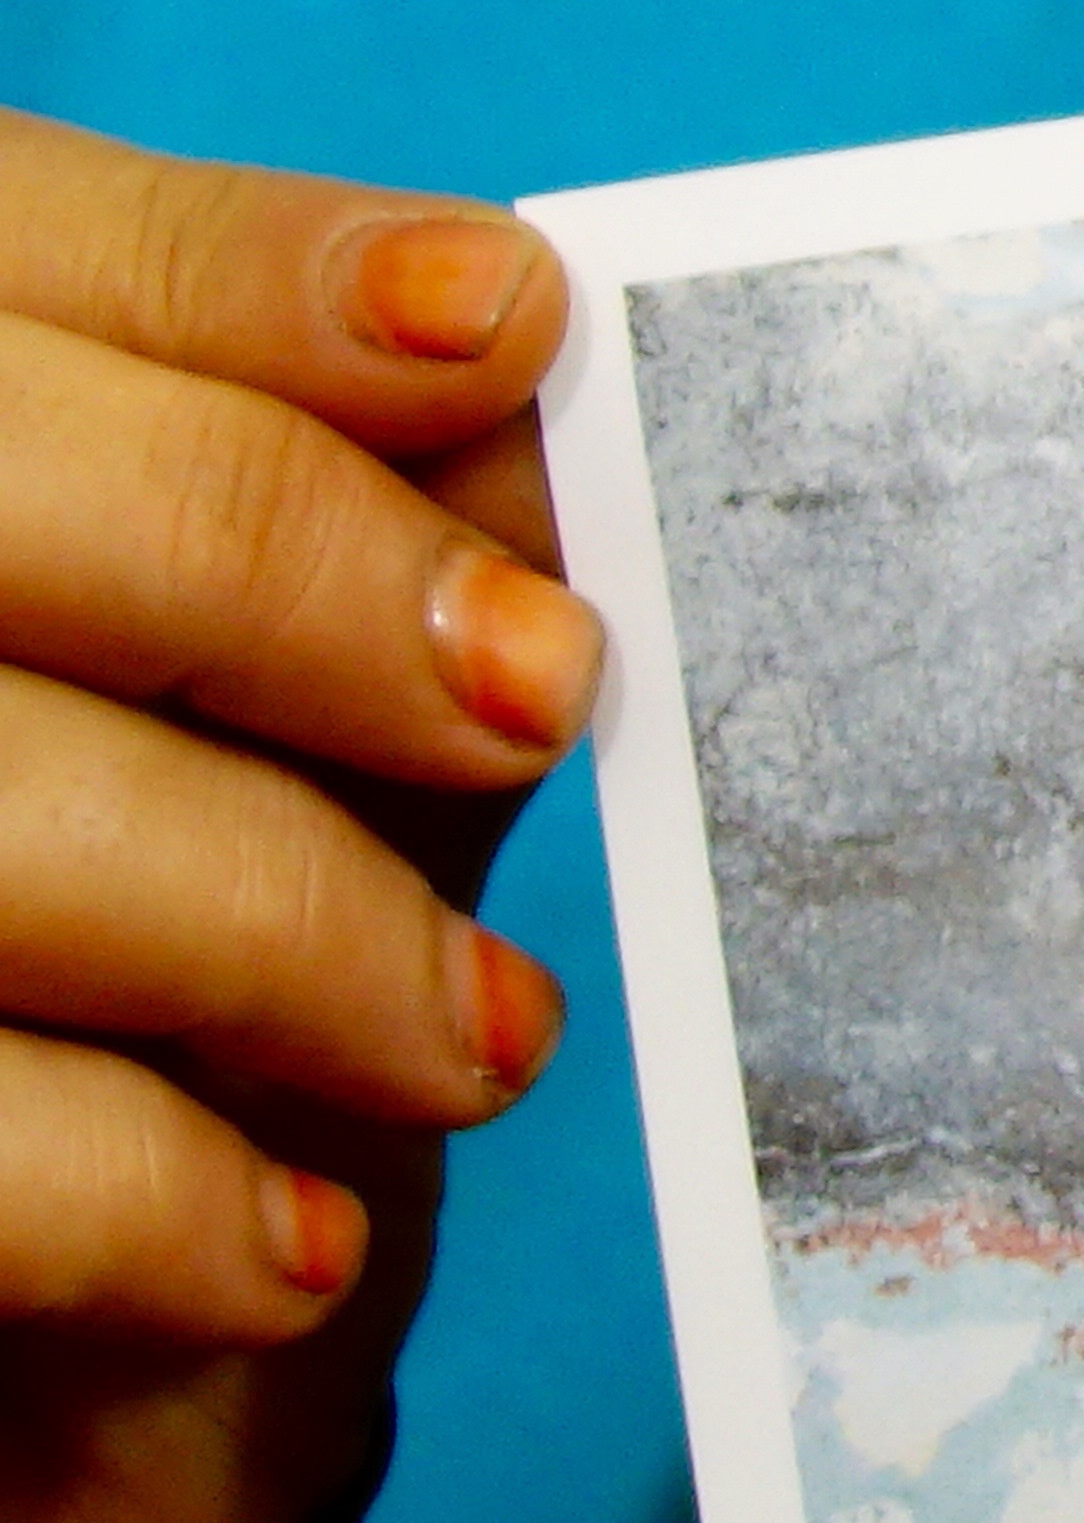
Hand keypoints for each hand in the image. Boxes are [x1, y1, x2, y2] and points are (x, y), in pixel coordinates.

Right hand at [0, 112, 589, 1522]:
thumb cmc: (108, 1239)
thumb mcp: (253, 915)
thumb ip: (337, 663)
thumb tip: (536, 416)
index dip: (222, 272)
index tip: (510, 324)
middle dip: (274, 554)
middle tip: (534, 695)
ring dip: (260, 898)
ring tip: (460, 1048)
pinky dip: (137, 1174)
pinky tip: (279, 1250)